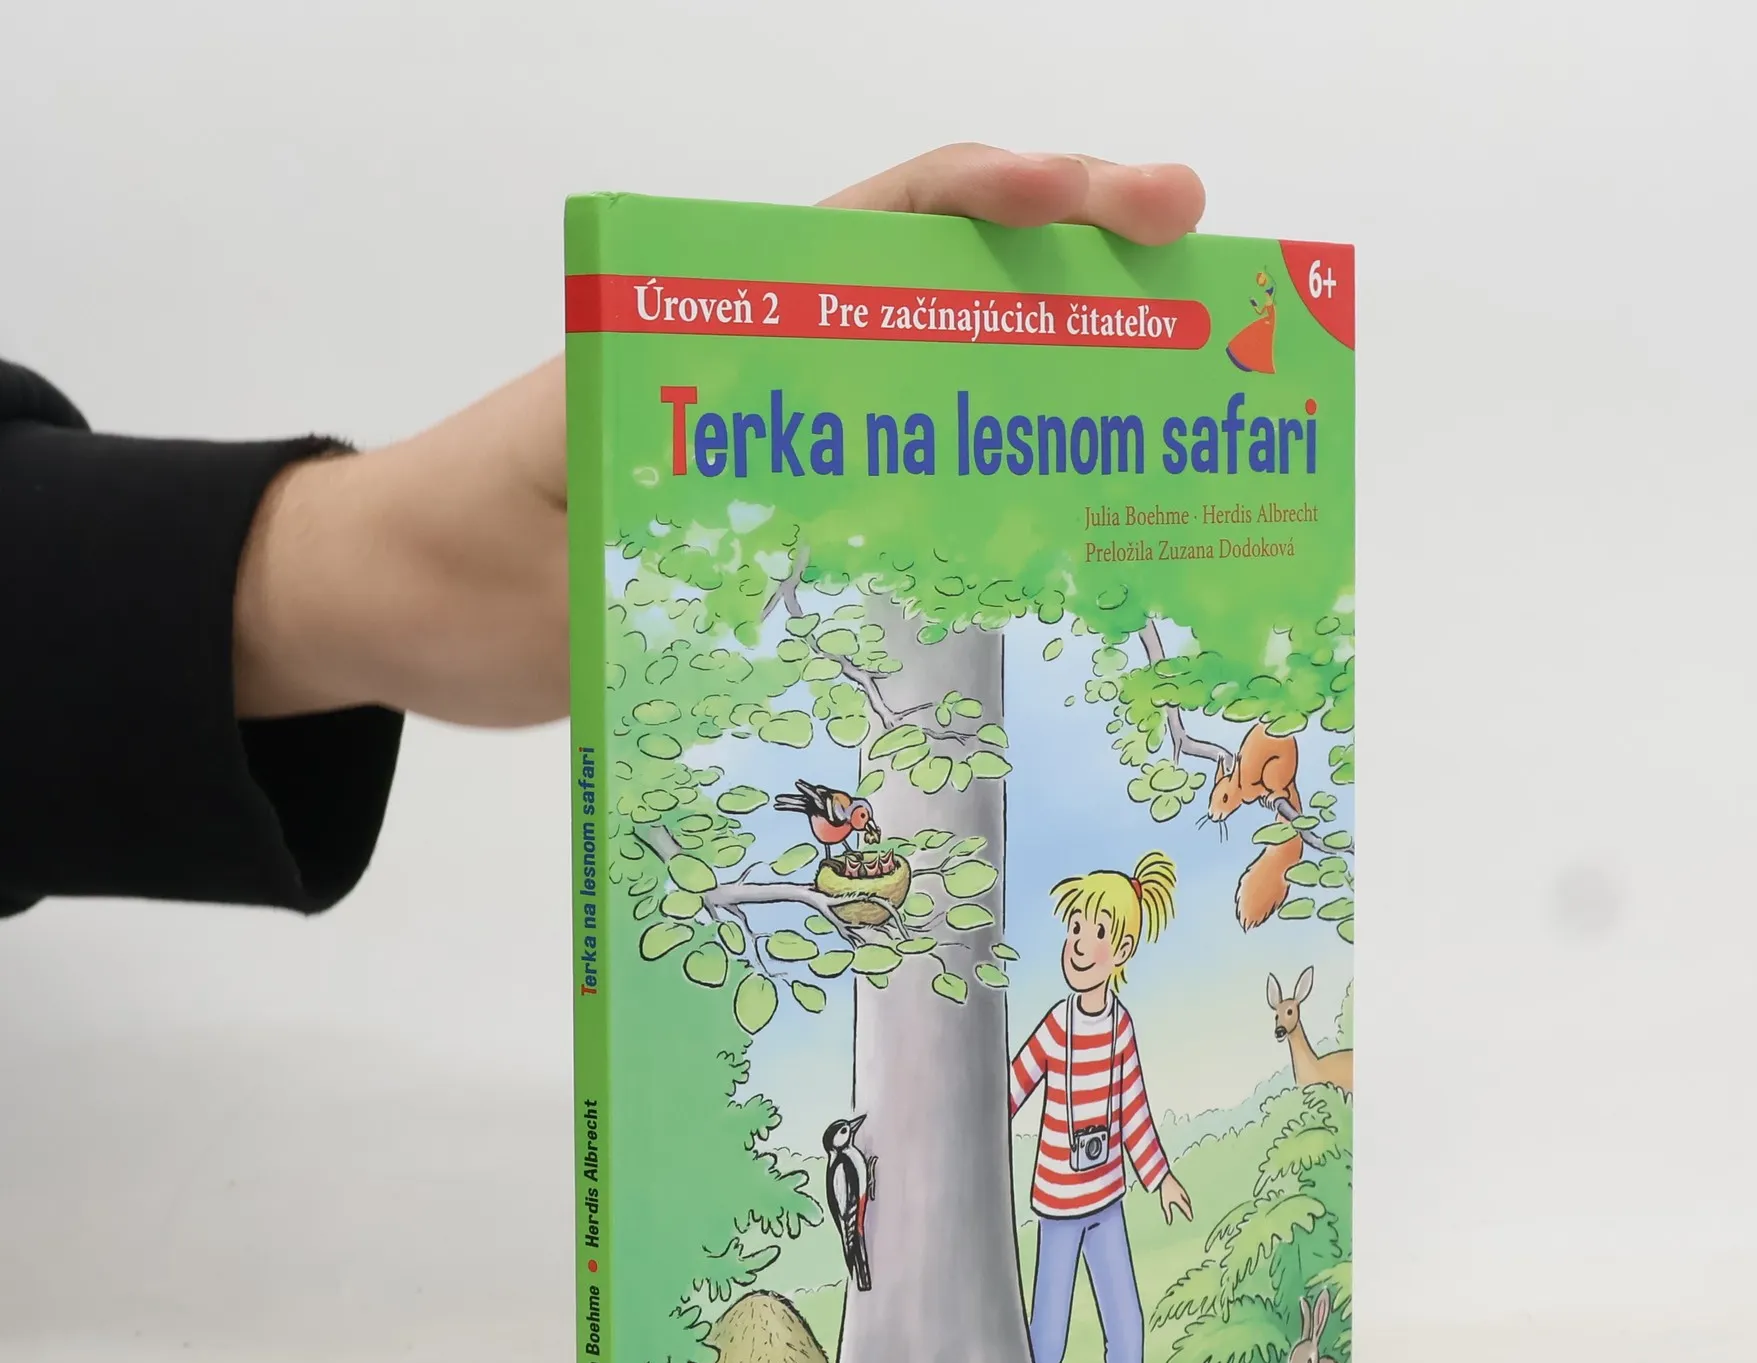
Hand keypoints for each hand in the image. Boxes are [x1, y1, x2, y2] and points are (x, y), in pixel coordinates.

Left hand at [232, 146, 1205, 725]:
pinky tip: (1054, 559)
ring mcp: (780, 450)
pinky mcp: (773, 531)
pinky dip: (982, 514)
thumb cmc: (448, 556)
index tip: (1121, 209)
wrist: (388, 608)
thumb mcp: (555, 537)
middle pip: (949, 293)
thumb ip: (668, 534)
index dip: (1010, 199)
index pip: (885, 223)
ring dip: (1055, 402)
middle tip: (1209, 304)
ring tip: (1173, 431)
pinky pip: (902, 506)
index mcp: (715, 326)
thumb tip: (815, 546)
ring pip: (943, 402)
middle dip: (1084, 281)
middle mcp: (767, 371)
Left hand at [1157, 1174, 1192, 1223]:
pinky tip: (1184, 1199)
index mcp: (1180, 1199)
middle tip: (1190, 1215)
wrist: (1164, 1177)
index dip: (1188, 1214)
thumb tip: (1169, 1223)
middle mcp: (1183, 1195)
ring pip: (1187, 1199)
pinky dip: (1186, 1200)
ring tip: (1188, 1208)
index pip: (1186, 1208)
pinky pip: (1185, 1195)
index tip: (1191, 1219)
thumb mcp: (1165, 1203)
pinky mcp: (1180, 1187)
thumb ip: (1168, 1213)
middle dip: (1189, 1210)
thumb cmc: (1164, 1190)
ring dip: (1188, 1204)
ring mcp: (1182, 1190)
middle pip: (1188, 1204)